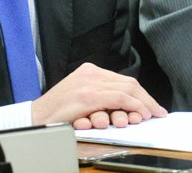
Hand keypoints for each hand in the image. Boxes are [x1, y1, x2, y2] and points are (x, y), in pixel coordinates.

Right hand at [31, 63, 166, 128]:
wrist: (35, 118)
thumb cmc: (56, 114)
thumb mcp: (80, 100)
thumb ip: (99, 98)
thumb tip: (124, 108)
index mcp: (89, 71)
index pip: (122, 80)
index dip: (140, 93)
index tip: (150, 105)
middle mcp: (91, 73)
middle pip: (127, 83)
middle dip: (145, 98)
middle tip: (157, 111)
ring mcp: (89, 83)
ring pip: (126, 89)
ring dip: (143, 103)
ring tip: (151, 114)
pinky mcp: (88, 96)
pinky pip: (119, 98)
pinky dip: (134, 106)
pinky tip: (140, 114)